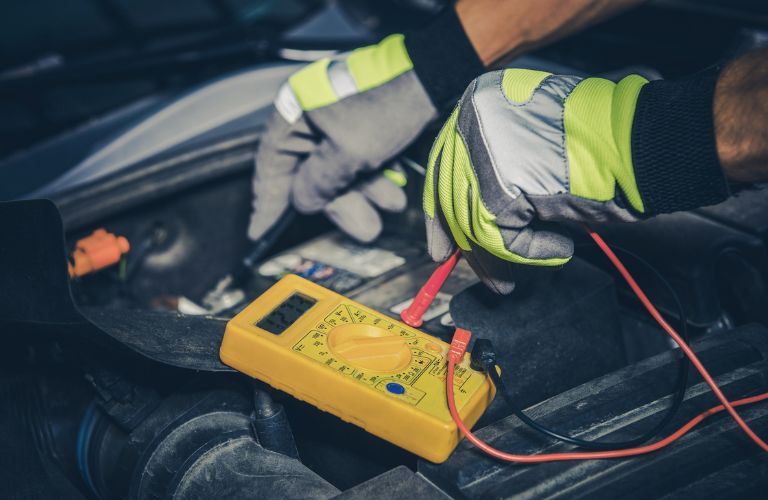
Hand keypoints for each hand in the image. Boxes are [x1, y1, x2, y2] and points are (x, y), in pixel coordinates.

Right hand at [249, 35, 436, 242]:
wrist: (433, 75)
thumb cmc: (387, 104)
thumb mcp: (349, 152)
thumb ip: (319, 182)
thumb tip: (303, 202)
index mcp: (294, 113)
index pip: (271, 166)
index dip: (267, 202)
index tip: (260, 231)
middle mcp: (309, 118)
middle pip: (310, 175)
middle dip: (340, 204)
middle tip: (363, 226)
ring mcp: (335, 121)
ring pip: (339, 172)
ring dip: (364, 194)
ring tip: (391, 204)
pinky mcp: (360, 125)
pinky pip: (357, 161)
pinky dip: (374, 179)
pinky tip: (394, 191)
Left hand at [424, 68, 649, 292]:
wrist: (642, 146)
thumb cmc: (601, 148)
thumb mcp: (531, 149)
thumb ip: (493, 172)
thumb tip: (460, 222)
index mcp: (479, 100)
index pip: (443, 163)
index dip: (441, 211)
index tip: (443, 243)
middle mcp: (473, 117)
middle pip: (450, 194)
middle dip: (463, 241)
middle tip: (468, 269)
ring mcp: (483, 147)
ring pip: (471, 219)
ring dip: (499, 255)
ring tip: (517, 273)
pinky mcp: (499, 183)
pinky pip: (498, 235)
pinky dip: (528, 252)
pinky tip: (559, 248)